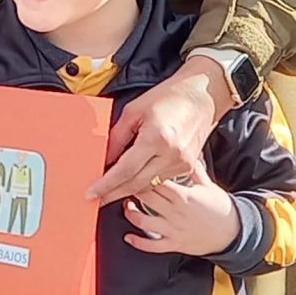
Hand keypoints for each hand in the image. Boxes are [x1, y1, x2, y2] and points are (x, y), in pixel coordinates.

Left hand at [87, 58, 230, 205]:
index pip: (125, 170)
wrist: (203, 95)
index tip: (92, 193)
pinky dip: (145, 181)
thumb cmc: (170, 96)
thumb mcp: (135, 111)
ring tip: (110, 190)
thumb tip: (105, 158)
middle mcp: (171, 154)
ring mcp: (182, 163)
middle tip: (96, 199)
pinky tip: (133, 179)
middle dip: (113, 193)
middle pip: (136, 183)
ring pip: (149, 185)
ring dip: (128, 189)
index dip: (106, 184)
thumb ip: (117, 136)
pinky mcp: (188, 166)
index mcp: (156, 138)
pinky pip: (160, 180)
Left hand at [123, 162, 240, 258]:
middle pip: (145, 197)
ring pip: (143, 221)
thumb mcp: (208, 185)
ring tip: (127, 205)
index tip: (136, 169)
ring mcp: (173, 230)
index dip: (142, 174)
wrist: (232, 233)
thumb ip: (194, 169)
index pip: (155, 181)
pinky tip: (129, 236)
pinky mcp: (173, 244)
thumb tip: (187, 152)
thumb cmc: (220, 209)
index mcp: (183, 195)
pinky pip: (151, 246)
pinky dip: (137, 242)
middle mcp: (175, 212)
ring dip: (130, 213)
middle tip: (125, 184)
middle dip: (132, 189)